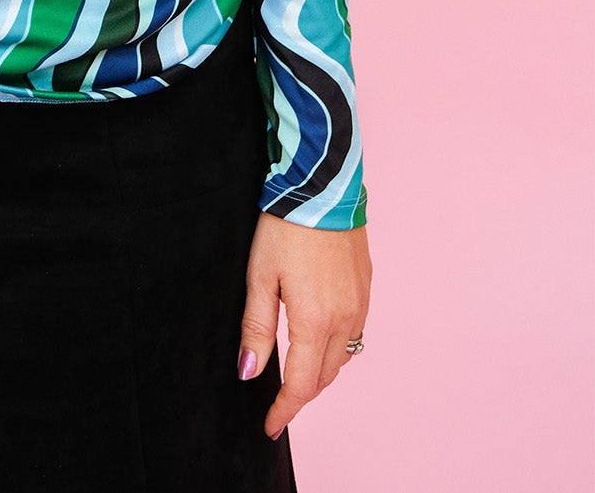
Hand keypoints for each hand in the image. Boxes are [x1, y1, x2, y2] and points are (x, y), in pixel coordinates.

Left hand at [238, 211, 372, 439]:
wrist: (321, 189)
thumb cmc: (284, 230)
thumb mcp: (259, 277)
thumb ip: (256, 328)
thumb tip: (249, 373)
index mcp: (314, 321)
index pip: (301, 385)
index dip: (285, 410)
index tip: (270, 426)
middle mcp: (344, 320)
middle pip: (324, 377)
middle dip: (301, 396)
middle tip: (278, 406)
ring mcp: (359, 306)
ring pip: (342, 359)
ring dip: (320, 374)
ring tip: (296, 378)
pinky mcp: (366, 290)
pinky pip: (354, 336)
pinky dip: (336, 350)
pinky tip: (319, 343)